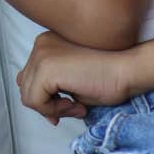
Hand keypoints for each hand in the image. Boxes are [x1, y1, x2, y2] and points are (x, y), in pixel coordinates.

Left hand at [16, 30, 133, 124]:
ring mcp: (41, 55)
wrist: (127, 69)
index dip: (45, 97)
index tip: (66, 105)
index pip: (30, 76)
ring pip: (28, 95)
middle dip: (47, 104)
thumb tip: (32, 101)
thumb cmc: (107, 77)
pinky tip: (76, 105)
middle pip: (26, 86)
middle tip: (72, 109)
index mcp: (46, 43)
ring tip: (76, 107)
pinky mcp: (46, 69)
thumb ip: (50, 84)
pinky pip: (36, 101)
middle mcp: (40, 44)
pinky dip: (54, 110)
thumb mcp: (71, 79)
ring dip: (52, 108)